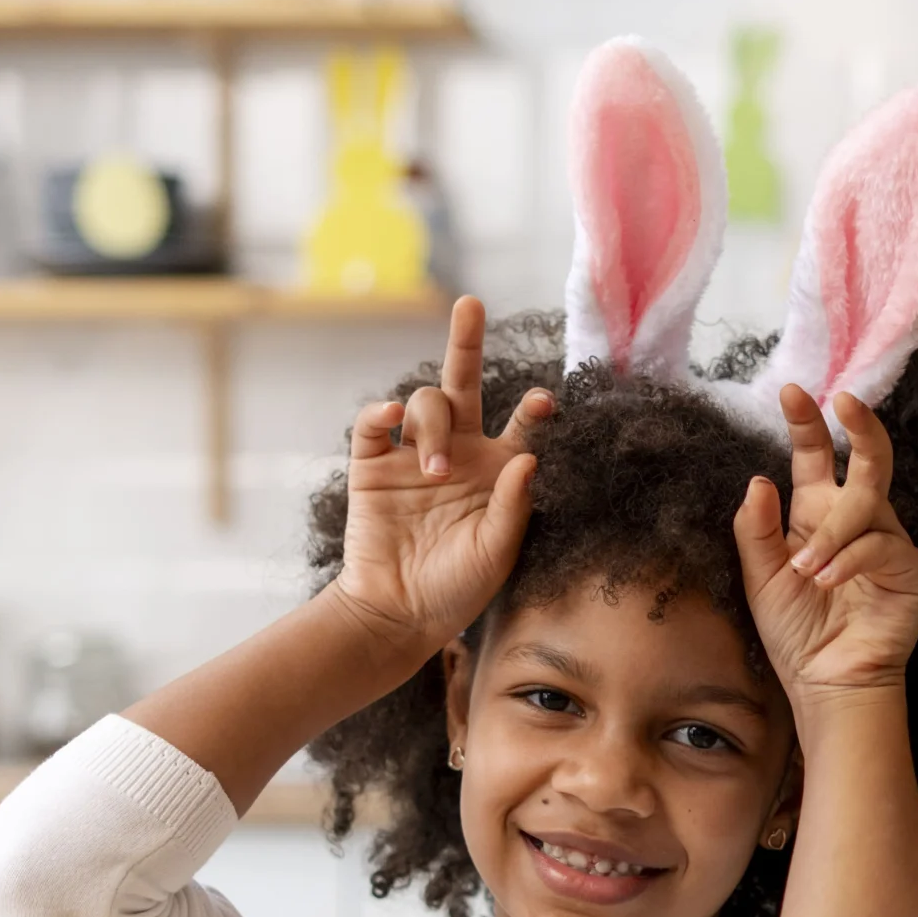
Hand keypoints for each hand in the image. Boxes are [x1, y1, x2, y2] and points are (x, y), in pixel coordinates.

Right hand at [330, 295, 553, 658]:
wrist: (399, 612)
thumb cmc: (458, 587)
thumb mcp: (497, 553)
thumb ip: (513, 507)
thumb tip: (529, 459)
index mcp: (498, 470)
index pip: (521, 425)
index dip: (533, 409)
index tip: (544, 403)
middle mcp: (458, 452)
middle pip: (463, 382)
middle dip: (466, 342)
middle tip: (471, 304)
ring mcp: (413, 454)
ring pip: (424, 403)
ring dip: (431, 426)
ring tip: (434, 470)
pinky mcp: (372, 465)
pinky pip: (373, 425)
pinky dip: (380, 414)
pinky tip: (390, 418)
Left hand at [733, 386, 917, 705]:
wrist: (826, 682)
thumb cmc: (795, 632)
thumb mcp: (761, 578)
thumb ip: (757, 530)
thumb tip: (759, 479)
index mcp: (818, 513)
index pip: (816, 457)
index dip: (806, 424)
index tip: (793, 393)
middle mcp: (858, 520)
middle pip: (870, 459)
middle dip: (860, 425)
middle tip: (845, 401)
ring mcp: (889, 541)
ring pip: (868, 506)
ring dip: (832, 534)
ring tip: (804, 571)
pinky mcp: (911, 570)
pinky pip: (882, 546)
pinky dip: (849, 560)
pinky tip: (827, 581)